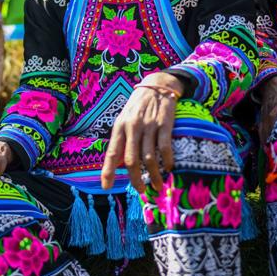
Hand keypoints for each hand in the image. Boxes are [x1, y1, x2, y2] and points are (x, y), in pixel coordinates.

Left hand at [100, 72, 182, 192]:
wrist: (157, 85)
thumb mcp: (125, 119)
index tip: (107, 187)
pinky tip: (169, 168)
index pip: (112, 153)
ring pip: (149, 158)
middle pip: (131, 160)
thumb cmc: (139, 106)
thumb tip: (118, 164)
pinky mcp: (164, 124)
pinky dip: (167, 161)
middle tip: (141, 190)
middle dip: (135, 179)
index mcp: (120, 127)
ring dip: (153, 175)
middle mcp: (132, 127)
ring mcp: (149, 126)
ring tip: (157, 185)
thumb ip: (122, 140)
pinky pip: (165, 148)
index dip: (108, 171)